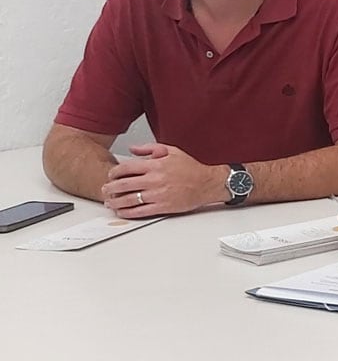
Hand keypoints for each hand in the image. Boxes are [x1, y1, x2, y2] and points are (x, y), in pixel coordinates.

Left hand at [99, 143, 222, 217]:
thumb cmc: (191, 168)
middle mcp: (155, 180)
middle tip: (105, 190)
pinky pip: (140, 211)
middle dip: (110, 188)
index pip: (126, 168)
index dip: (114, 172)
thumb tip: (133, 149)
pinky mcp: (163, 207)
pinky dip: (128, 213)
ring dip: (116, 202)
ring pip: (129, 200)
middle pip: (123, 185)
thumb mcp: (172, 151)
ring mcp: (158, 194)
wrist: (208, 183)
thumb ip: (150, 148)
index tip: (111, 175)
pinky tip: (123, 212)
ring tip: (110, 203)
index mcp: (156, 165)